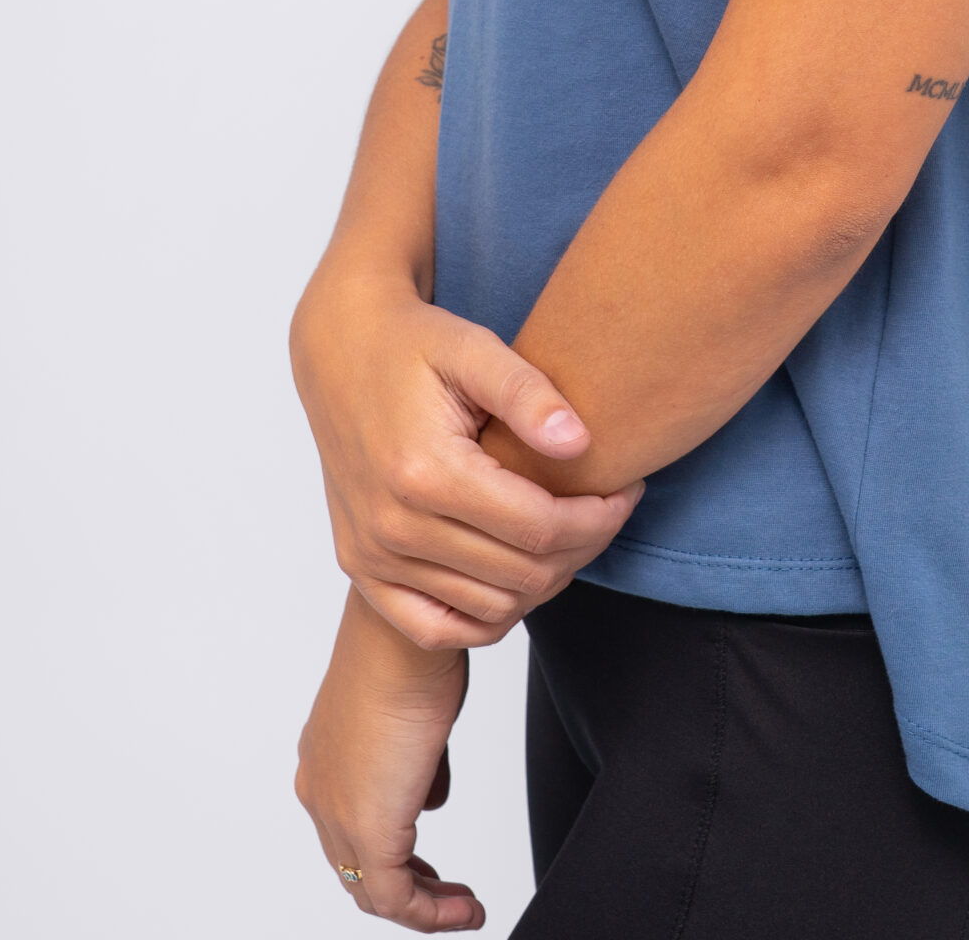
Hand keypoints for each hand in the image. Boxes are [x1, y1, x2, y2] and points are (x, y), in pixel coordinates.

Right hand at [291, 271, 640, 648]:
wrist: (340, 351)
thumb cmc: (413, 343)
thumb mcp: (472, 348)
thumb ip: (528, 393)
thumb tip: (581, 444)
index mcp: (424, 472)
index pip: (539, 528)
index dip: (598, 518)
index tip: (627, 490)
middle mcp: (392, 526)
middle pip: (521, 575)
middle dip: (583, 547)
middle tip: (609, 510)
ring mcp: (371, 555)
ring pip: (489, 607)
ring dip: (544, 581)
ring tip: (571, 532)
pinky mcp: (361, 567)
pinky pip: (438, 626)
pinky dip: (489, 613)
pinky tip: (519, 570)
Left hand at [297, 587, 484, 930]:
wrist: (403, 634)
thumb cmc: (412, 651)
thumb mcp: (415, 713)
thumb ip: (417, 762)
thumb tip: (431, 797)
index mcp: (325, 759)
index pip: (349, 828)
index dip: (391, 853)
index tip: (429, 865)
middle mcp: (321, 792)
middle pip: (356, 867)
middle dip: (407, 886)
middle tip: (446, 895)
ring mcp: (338, 815)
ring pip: (374, 890)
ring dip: (425, 906)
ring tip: (464, 907)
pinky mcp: (369, 831)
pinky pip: (397, 899)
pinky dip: (433, 913)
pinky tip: (467, 908)